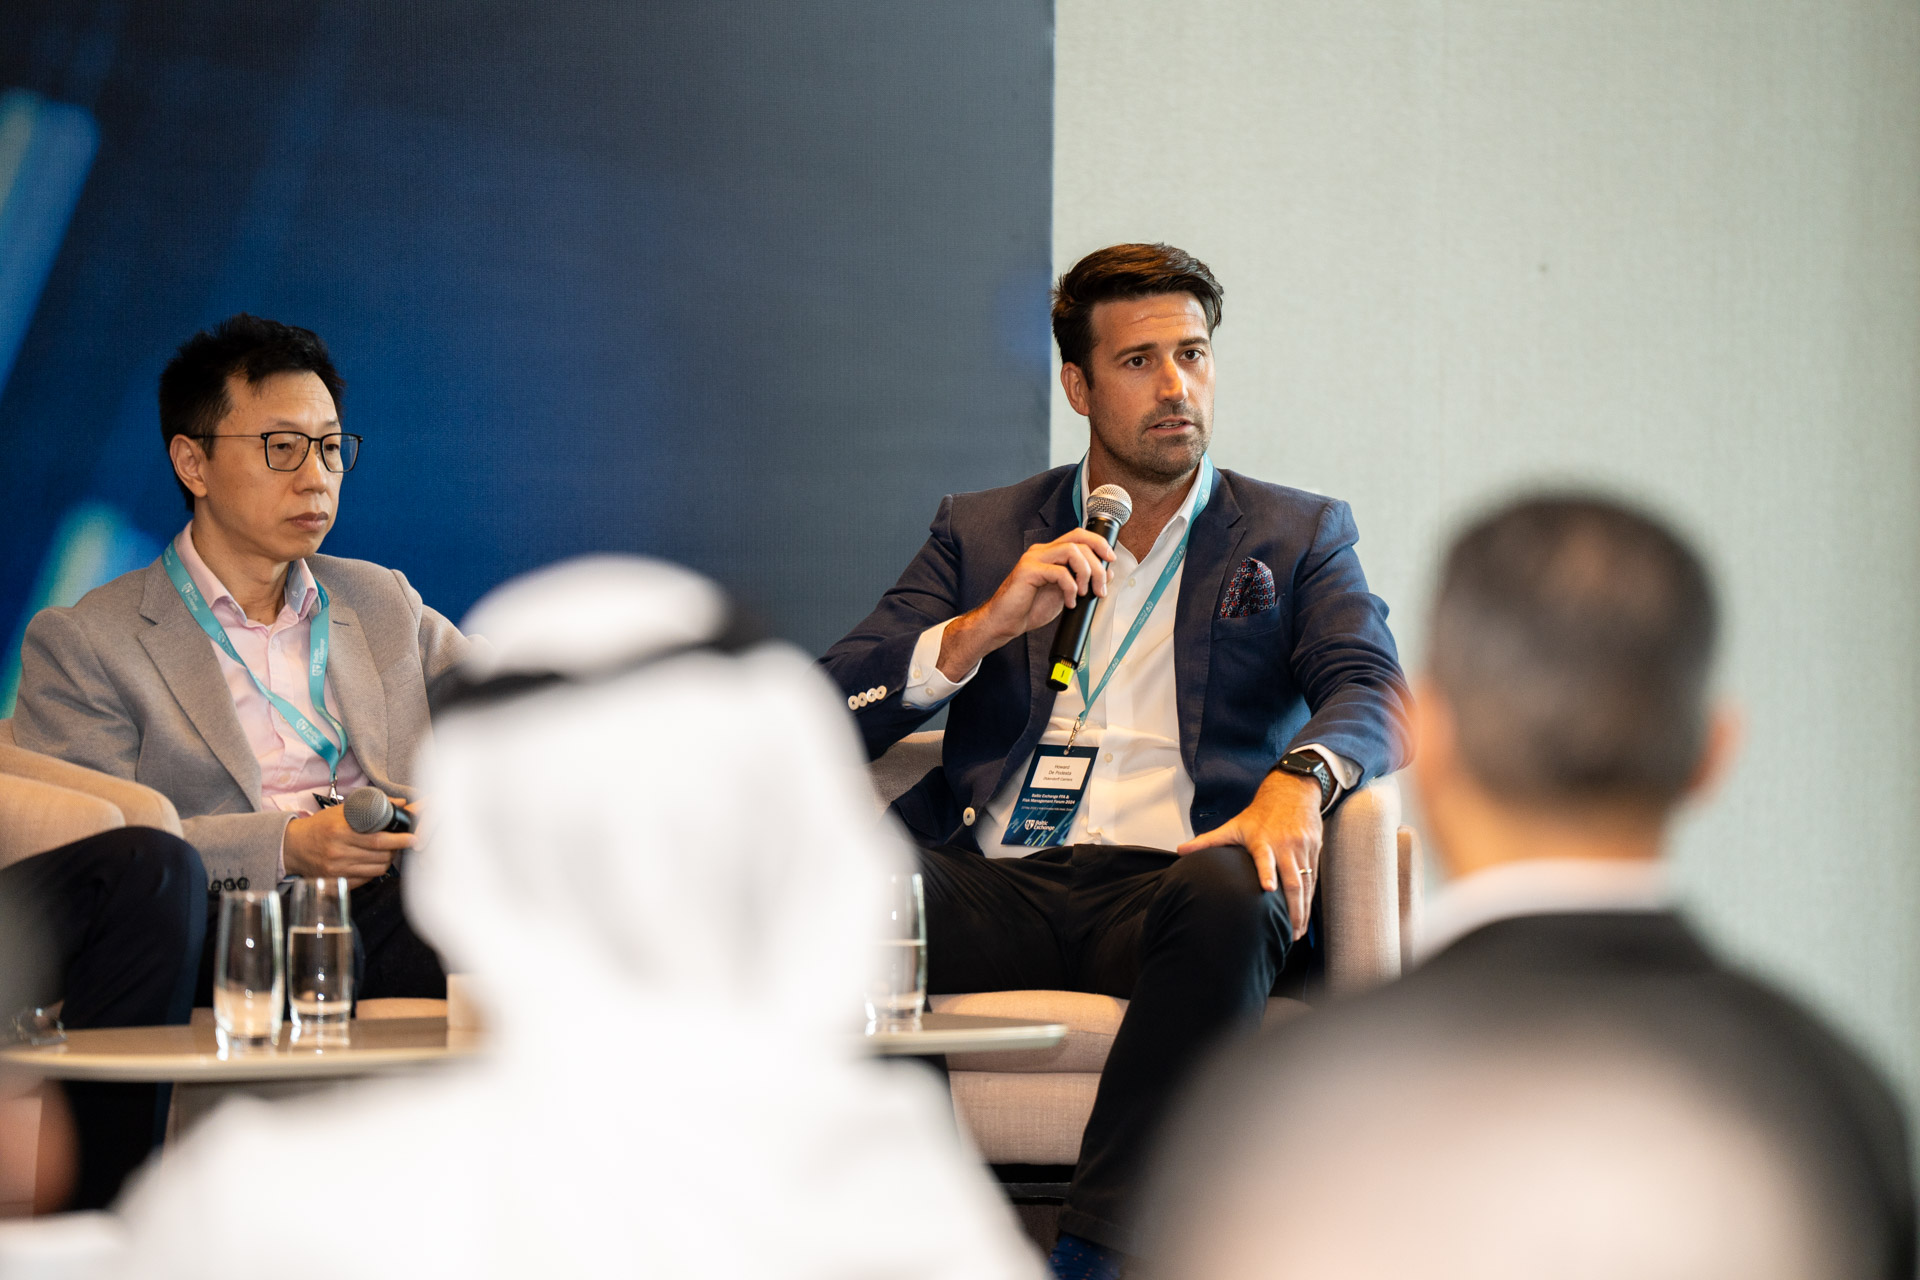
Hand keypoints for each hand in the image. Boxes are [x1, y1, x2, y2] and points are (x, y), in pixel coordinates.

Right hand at [283, 800, 413, 887]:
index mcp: (340, 831)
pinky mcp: (336, 882)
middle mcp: (338, 852)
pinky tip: (374, 862)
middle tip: (402, 842)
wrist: (293, 847)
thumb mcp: (342, 811)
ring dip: (388, 860)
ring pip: (376, 869)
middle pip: (380, 856)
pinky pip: (366, 879)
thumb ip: (372, 806)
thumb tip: (402, 804)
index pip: (378, 840)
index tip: (412, 838)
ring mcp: (337, 870)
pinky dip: (375, 871)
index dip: (399, 840)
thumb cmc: (321, 826)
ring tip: (388, 851)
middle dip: (396, 849)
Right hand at [937, 529, 1117, 678]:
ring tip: (1084, 593)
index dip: (1099, 543)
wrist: (1004, 622)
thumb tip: (1106, 574)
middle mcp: (1042, 551)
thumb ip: (1081, 581)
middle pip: (1079, 541)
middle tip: (1100, 587)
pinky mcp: (1028, 571)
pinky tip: (1069, 602)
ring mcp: (1034, 559)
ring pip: (1072, 552)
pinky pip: (1059, 572)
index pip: (1079, 536)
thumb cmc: (1029, 608)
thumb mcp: (1064, 594)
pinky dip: (1070, 588)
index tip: (1111, 559)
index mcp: (1050, 554)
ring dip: (1086, 573)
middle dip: (1097, 563)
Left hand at [1176, 769, 1323, 939]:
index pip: (1265, 858)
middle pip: (1292, 879)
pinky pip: (1313, 879)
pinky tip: (1305, 916)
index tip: (1268, 888)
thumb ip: (1209, 841)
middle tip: (1290, 932)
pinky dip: (1309, 899)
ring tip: (1297, 932)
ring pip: (1306, 884)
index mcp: (1264, 840)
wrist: (1292, 792)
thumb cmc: (1260, 813)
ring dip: (1303, 910)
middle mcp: (1285, 845)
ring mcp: (1302, 848)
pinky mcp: (1314, 851)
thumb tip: (1180, 850)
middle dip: (1293, 908)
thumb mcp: (1234, 825)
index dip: (1267, 872)